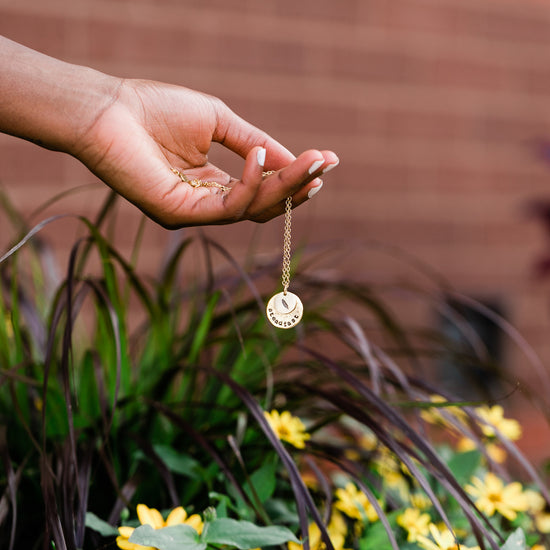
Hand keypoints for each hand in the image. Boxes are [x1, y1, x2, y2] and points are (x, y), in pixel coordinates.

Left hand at [74, 78, 338, 227]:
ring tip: (311, 162)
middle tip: (325, 165)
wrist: (108, 108)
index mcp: (214, 182)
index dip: (294, 177)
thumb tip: (296, 160)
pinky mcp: (179, 214)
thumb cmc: (156, 109)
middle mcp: (206, 203)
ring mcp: (193, 212)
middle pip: (262, 205)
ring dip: (283, 186)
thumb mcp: (219, 121)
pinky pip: (227, 207)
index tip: (327, 160)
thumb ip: (255, 142)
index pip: (261, 190)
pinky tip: (261, 159)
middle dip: (296, 186)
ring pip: (250, 210)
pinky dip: (249, 184)